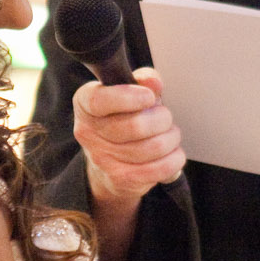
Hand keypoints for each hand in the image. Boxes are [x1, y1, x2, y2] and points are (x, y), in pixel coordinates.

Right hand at [71, 68, 184, 209]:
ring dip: (171, 138)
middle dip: (162, 118)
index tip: (148, 96)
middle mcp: (88, 132)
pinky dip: (174, 158)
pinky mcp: (121, 179)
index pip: (99, 101)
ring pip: (153, 147)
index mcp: (85, 104)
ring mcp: (103, 159)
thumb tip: (154, 82)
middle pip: (135, 126)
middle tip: (165, 117)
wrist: (109, 162)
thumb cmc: (121, 119)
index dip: (128, 97)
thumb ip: (143, 81)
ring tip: (170, 134)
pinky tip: (172, 152)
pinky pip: (160, 168)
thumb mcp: (129, 92)